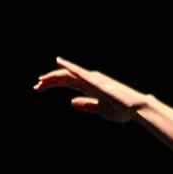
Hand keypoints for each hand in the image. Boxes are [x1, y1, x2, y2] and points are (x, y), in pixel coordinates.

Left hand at [33, 57, 148, 123]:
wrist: (135, 108)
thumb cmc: (121, 110)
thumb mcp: (100, 110)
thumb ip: (86, 105)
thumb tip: (71, 102)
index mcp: (90, 87)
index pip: (68, 82)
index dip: (53, 83)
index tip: (40, 87)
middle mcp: (90, 80)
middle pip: (66, 77)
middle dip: (50, 80)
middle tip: (36, 86)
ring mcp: (93, 79)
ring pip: (69, 75)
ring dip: (54, 77)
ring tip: (40, 82)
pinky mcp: (97, 81)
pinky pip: (80, 72)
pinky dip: (69, 67)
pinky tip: (59, 63)